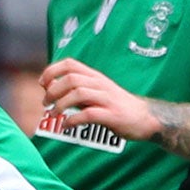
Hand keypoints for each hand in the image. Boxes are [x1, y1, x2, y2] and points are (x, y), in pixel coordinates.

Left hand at [40, 59, 158, 141]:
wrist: (146, 118)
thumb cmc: (116, 105)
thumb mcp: (95, 92)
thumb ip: (75, 90)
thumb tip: (49, 89)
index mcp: (95, 77)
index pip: (70, 64)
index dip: (52, 71)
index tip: (42, 84)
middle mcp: (101, 84)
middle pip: (71, 79)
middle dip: (53, 90)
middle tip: (46, 103)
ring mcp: (107, 99)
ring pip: (78, 93)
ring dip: (60, 104)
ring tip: (54, 114)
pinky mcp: (112, 115)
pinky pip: (88, 114)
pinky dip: (73, 120)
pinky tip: (66, 125)